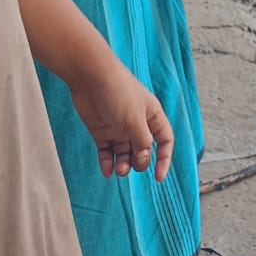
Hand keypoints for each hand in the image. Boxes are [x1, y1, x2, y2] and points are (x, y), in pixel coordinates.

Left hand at [69, 62, 173, 181]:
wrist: (91, 78)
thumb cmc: (118, 93)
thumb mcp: (135, 120)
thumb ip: (142, 142)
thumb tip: (145, 159)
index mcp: (152, 115)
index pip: (164, 140)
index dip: (164, 158)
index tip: (158, 177)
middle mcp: (137, 122)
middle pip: (143, 149)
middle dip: (140, 162)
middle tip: (133, 165)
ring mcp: (118, 127)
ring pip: (125, 153)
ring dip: (124, 165)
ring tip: (118, 171)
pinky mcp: (101, 131)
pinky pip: (107, 152)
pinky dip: (107, 163)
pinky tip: (107, 172)